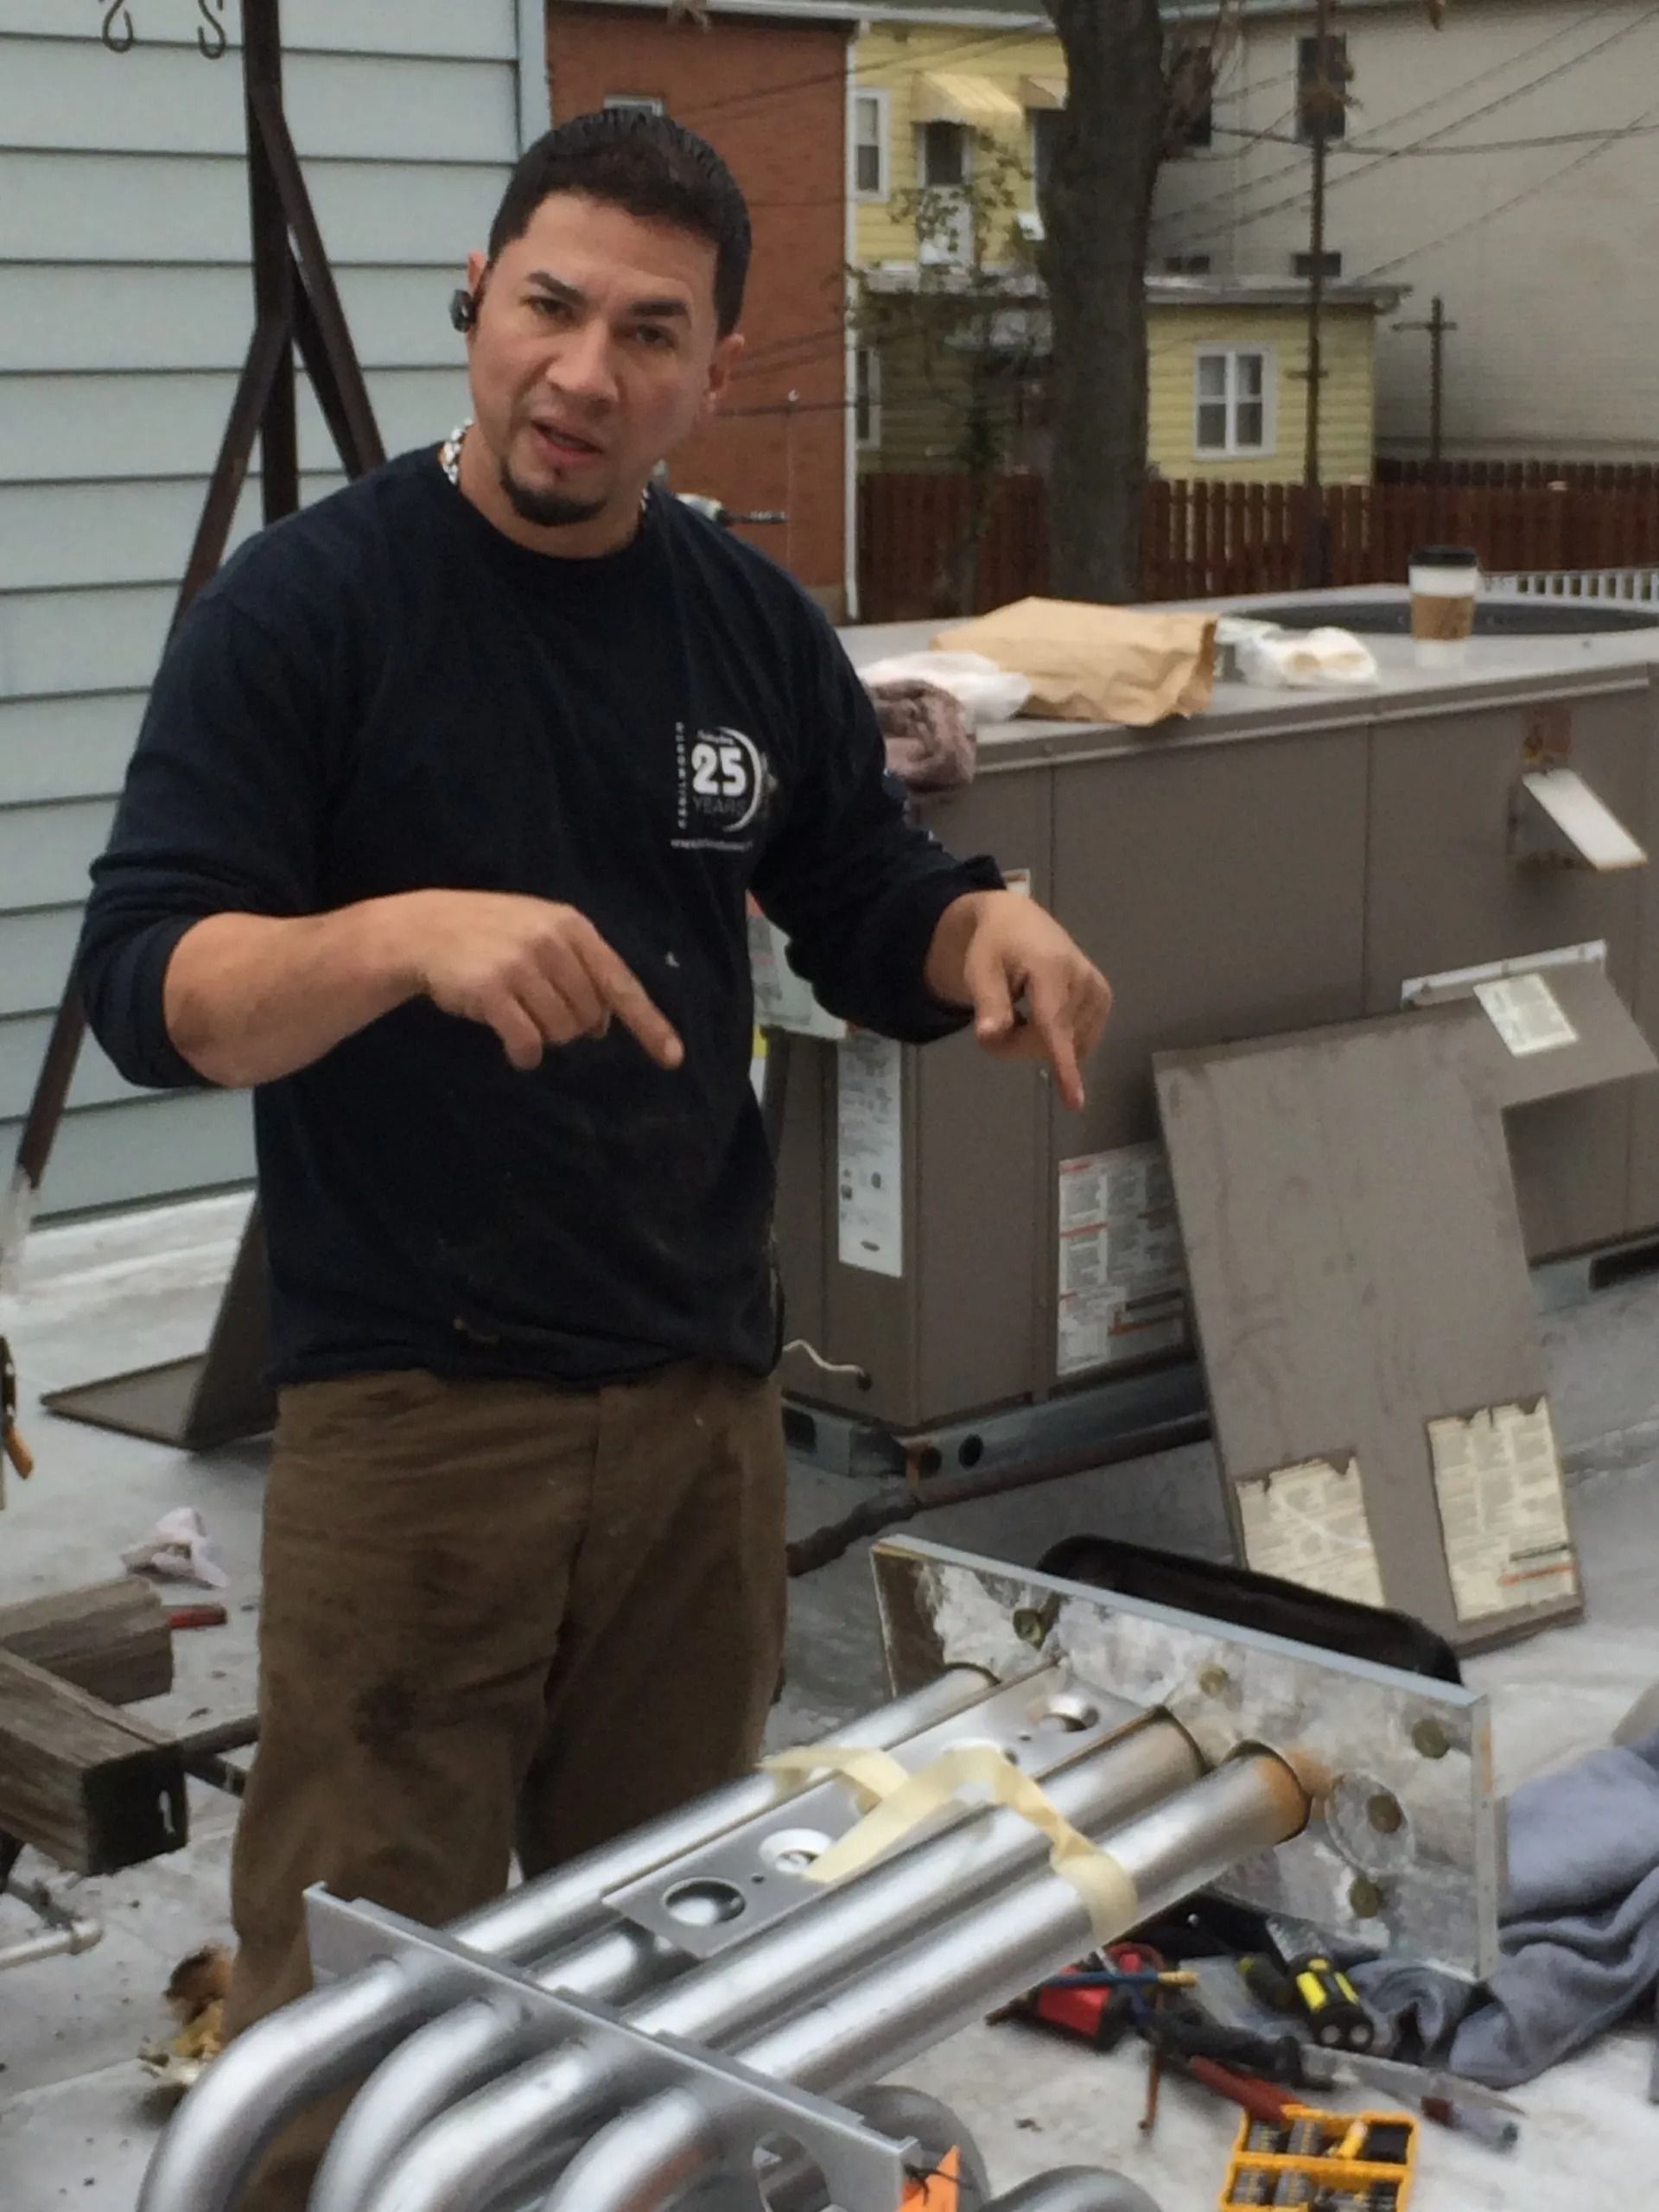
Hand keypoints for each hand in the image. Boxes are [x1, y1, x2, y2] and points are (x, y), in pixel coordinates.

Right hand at [397, 891, 682, 1072]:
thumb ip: (580, 969)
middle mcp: (551, 942)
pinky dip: (524, 1054)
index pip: (621, 983)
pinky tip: (513, 1048)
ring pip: (561, 1032)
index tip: (672, 1058)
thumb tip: (606, 1024)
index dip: (648, 1024)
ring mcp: (521, 965)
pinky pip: (528, 1042)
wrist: (424, 930)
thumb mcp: (541, 934)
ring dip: (543, 1036)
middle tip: (536, 1007)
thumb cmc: (490, 934)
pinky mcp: (492, 990)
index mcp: (572, 926)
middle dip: (570, 1025)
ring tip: (516, 1013)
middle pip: (589, 1017)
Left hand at [925, 891, 1111, 1111]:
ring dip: (1036, 1044)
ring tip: (1021, 1010)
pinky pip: (1077, 1043)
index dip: (1063, 1066)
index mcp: (1052, 968)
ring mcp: (1098, 992)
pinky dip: (1055, 1039)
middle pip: (1050, 1043)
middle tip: (994, 1022)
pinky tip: (1043, 1015)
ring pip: (1066, 1048)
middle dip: (1017, 1044)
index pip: (1055, 1025)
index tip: (1075, 1101)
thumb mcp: (979, 971)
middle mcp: (1084, 980)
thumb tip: (991, 1036)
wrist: (1020, 924)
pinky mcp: (1104, 1002)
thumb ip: (988, 1004)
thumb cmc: (995, 948)